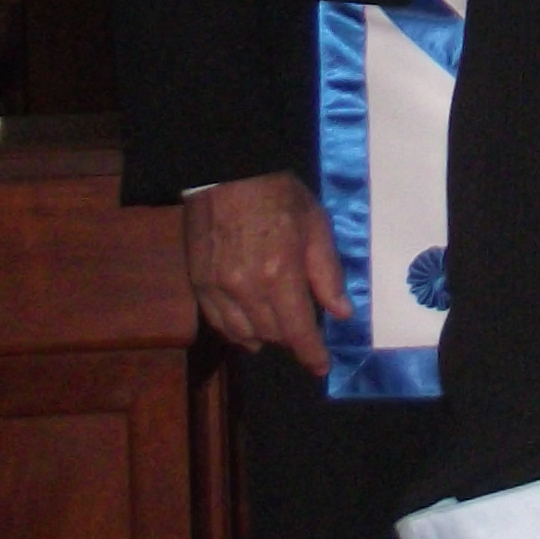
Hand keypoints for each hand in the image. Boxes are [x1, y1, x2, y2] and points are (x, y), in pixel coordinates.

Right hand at [180, 170, 347, 373]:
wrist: (226, 172)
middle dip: (292, 338)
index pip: (298, 330)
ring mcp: (218, 288)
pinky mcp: (198, 283)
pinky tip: (248, 327)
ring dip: (264, 336)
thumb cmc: (279, 194)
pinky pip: (218, 322)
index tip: (321, 366)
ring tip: (277, 329)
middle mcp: (246, 289)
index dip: (312, 353)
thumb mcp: (316, 225)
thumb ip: (328, 273)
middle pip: (272, 334)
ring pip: (244, 334)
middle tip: (303, 329)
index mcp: (280, 274)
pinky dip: (236, 330)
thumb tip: (341, 313)